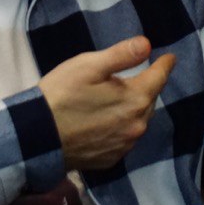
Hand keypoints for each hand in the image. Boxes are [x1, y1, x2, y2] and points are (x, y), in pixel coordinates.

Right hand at [38, 36, 175, 169]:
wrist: (33, 137)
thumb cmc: (60, 95)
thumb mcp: (88, 66)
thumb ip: (121, 55)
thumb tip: (147, 44)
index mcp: (135, 99)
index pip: (159, 78)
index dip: (164, 65)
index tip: (169, 58)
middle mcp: (136, 125)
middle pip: (150, 100)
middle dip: (147, 87)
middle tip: (137, 77)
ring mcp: (124, 145)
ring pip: (139, 121)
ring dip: (135, 109)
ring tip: (121, 100)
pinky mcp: (110, 159)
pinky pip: (125, 138)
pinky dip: (122, 127)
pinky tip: (108, 122)